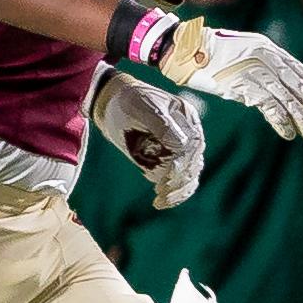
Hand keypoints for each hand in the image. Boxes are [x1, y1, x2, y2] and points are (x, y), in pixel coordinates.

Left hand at [92, 70, 203, 208]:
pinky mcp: (166, 158)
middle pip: (192, 163)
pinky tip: (164, 202)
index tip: (167, 176)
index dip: (181, 163)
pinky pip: (178, 179)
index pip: (191, 147)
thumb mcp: (145, 107)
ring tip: (161, 200)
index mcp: (188, 120)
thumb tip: (182, 146)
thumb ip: (164, 125)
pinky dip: (174, 193)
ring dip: (177, 190)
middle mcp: (188, 135)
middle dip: (178, 179)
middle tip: (161, 191)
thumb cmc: (127, 100)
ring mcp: (178, 148)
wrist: (110, 101)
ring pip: (188, 175)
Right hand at [152, 17, 302, 142]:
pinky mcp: (245, 86)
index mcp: (269, 48)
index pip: (299, 70)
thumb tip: (278, 84)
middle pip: (300, 86)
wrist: (184, 48)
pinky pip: (270, 107)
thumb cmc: (209, 52)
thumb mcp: (242, 51)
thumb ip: (262, 64)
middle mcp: (268, 59)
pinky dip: (281, 122)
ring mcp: (257, 72)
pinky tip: (289, 134)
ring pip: (289, 100)